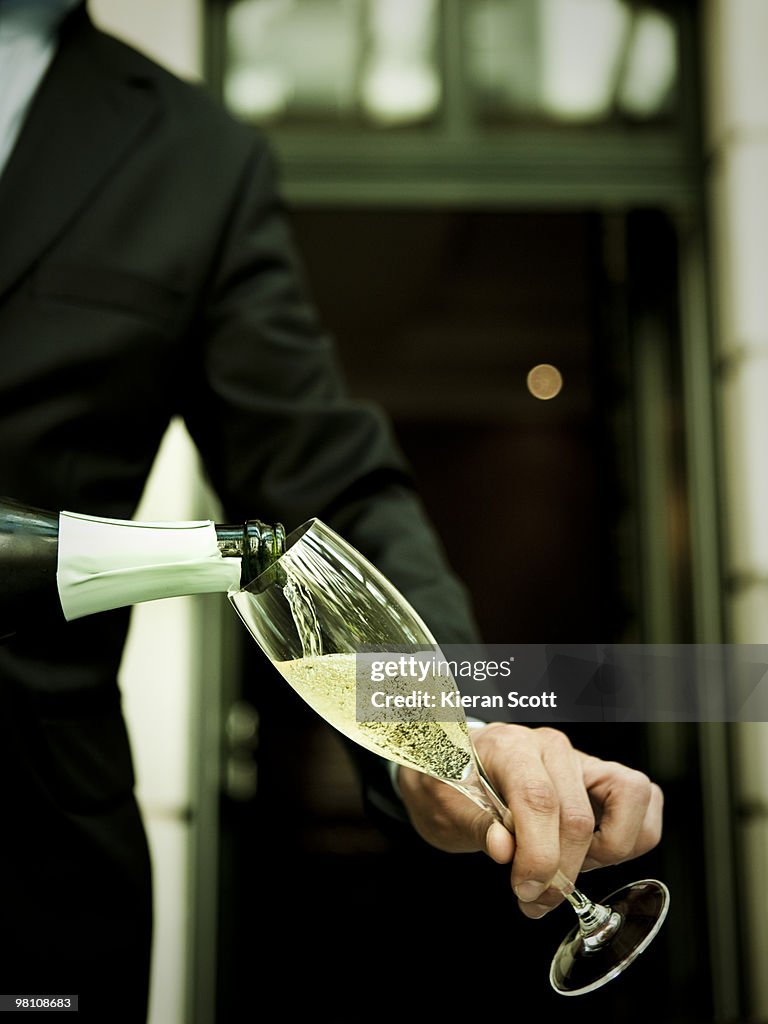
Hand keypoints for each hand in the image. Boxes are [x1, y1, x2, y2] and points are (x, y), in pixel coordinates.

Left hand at [396, 723, 662, 918]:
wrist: (453, 770)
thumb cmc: (449, 786)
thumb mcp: (444, 808)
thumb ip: (477, 827)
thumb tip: (506, 850)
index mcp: (509, 747)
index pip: (539, 800)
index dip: (538, 855)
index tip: (524, 890)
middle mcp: (551, 747)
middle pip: (579, 815)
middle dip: (561, 871)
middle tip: (535, 897)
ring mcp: (581, 759)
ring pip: (632, 797)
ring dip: (608, 849)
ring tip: (567, 864)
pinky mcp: (602, 777)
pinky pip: (643, 800)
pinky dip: (629, 836)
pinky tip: (589, 853)